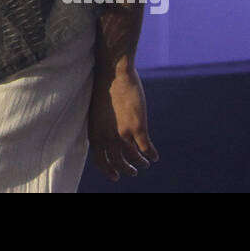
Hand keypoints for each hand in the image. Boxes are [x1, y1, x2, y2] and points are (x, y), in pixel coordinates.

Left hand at [88, 66, 158, 180]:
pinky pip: (146, 149)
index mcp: (95, 134)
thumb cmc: (104, 89)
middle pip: (118, 163)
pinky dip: (152, 154)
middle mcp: (107, 138)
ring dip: (140, 163)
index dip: (108, 171)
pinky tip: (155, 156)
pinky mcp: (138, 128)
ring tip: (145, 163)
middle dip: (127, 170)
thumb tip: (107, 140)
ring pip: (134, 158)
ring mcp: (123, 134)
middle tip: (133, 172)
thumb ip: (101, 128)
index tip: (115, 176)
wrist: (113, 74)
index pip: (100, 161)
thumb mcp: (96, 113)